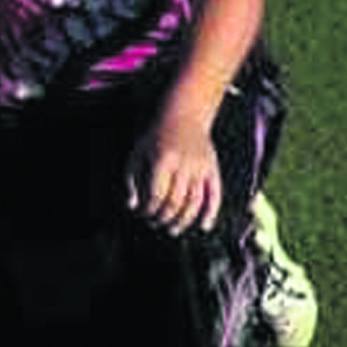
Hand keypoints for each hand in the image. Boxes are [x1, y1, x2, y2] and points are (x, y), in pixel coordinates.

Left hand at [127, 108, 222, 234]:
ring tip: (173, 230)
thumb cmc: (156, 137)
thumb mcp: (137, 153)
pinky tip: (203, 227)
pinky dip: (211, 213)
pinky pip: (216, 195)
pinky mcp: (213, 170)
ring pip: (195, 203)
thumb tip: (133, 206)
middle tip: (156, 224)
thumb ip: (131, 180)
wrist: (185, 117)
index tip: (142, 214)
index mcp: (163, 161)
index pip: (157, 195)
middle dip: (164, 217)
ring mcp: (202, 169)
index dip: (149, 209)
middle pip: (176, 201)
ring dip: (184, 220)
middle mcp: (185, 166)